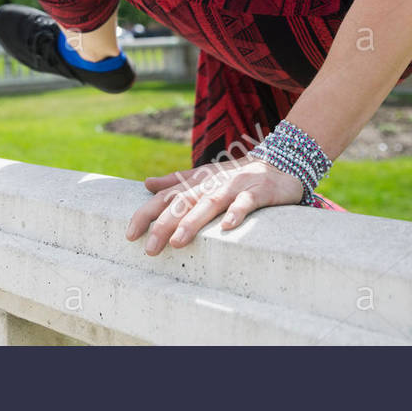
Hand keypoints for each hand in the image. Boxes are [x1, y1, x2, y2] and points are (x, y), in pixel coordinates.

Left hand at [125, 156, 305, 255]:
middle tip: (149, 248)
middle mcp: (212, 183)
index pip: (166, 197)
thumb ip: (176, 181)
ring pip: (210, 203)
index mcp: (197, 181)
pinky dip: (237, 212)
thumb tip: (147, 184)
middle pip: (183, 202)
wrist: (281, 162)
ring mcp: (235, 186)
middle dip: (164, 224)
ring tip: (177, 241)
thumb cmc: (236, 175)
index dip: (147, 214)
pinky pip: (246, 202)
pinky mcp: (259, 191)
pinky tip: (228, 227)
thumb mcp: (205, 176)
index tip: (130, 234)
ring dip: (193, 221)